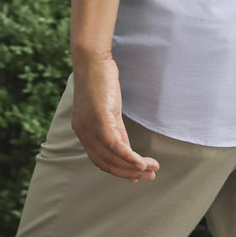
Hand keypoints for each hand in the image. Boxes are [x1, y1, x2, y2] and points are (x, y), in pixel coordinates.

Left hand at [71, 55, 158, 180]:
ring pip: (112, 157)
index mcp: (83, 131)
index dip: (118, 170)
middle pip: (106, 163)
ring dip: (134, 167)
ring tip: (152, 169)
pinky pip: (116, 146)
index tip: (135, 176)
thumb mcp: (109, 110)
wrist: (92, 60)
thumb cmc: (101, 80)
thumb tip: (127, 149)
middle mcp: (83, 132)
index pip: (100, 160)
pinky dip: (130, 157)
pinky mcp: (100, 119)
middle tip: (149, 176)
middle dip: (129, 173)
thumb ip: (116, 130)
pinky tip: (142, 163)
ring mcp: (90, 127)